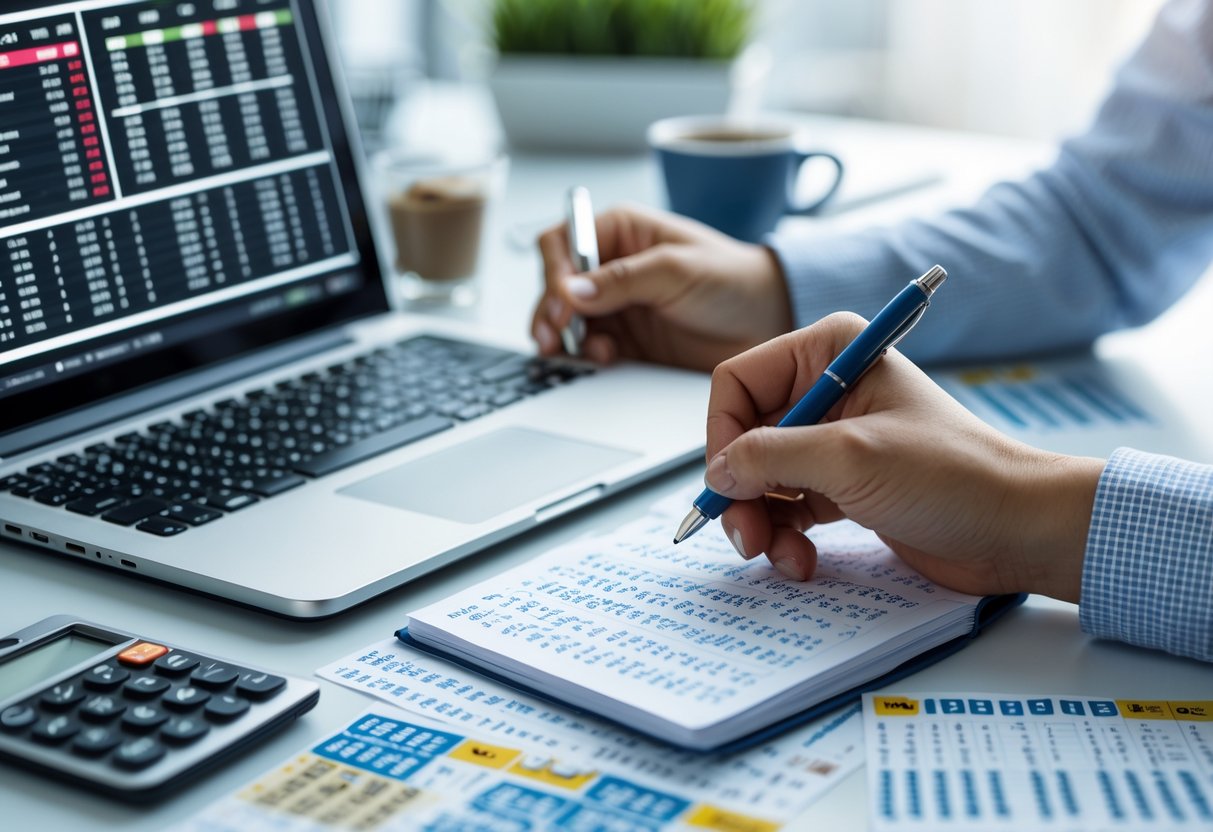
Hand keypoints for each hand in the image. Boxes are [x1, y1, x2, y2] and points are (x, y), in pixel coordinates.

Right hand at [532, 204, 792, 371]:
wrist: (766, 321)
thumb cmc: (731, 279)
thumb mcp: (676, 270)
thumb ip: (622, 279)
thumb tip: (571, 290)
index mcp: (620, 232)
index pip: (563, 243)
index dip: (554, 271)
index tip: (562, 301)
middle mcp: (611, 266)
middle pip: (556, 285)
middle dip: (550, 310)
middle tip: (553, 336)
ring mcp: (615, 305)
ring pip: (565, 320)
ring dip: (563, 337)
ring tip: (575, 351)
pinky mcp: (624, 339)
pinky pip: (587, 347)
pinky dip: (584, 355)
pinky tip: (600, 358)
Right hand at [703, 312, 1104, 601]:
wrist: (1016, 529)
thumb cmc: (953, 477)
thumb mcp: (849, 459)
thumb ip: (770, 457)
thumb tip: (717, 471)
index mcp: (829, 353)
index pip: (738, 383)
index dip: (723, 435)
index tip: (728, 485)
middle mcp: (825, 389)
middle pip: (743, 436)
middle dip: (742, 492)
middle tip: (747, 538)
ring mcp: (833, 440)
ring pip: (760, 479)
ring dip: (763, 523)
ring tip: (784, 556)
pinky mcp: (842, 483)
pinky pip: (787, 507)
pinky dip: (786, 537)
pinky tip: (805, 559)